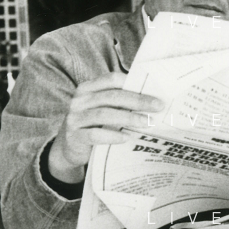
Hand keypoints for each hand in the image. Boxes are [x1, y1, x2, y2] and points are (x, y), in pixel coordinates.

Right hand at [48, 73, 163, 183]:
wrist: (70, 148)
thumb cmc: (94, 126)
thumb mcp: (104, 111)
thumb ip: (120, 103)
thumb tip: (153, 102)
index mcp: (88, 88)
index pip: (112, 80)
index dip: (134, 84)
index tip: (157, 93)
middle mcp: (80, 100)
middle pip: (112, 96)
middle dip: (137, 101)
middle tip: (158, 107)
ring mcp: (75, 118)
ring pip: (104, 114)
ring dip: (128, 117)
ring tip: (147, 123)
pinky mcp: (74, 136)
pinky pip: (94, 134)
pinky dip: (112, 135)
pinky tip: (127, 138)